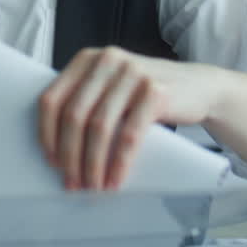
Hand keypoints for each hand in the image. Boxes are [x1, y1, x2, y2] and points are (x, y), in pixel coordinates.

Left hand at [38, 46, 215, 191]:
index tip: (51, 161)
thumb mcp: (111, 87)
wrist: (199, 87)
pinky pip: (129, 134)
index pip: (52, 98)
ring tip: (92, 186)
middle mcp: (107, 61)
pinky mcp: (155, 91)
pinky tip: (114, 180)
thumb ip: (86, 100)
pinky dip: (119, 163)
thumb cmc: (146, 94)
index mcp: (87, 59)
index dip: (47, 134)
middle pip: (74, 115)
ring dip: (92, 164)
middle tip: (72, 182)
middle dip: (69, 155)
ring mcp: (132, 73)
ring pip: (99, 127)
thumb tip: (56, 150)